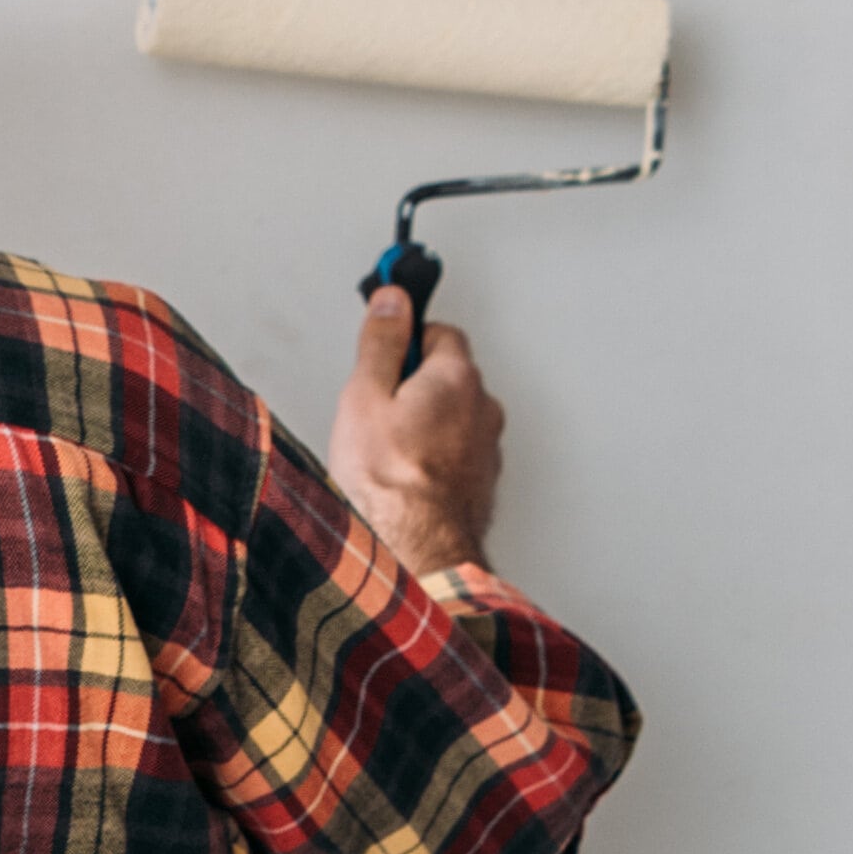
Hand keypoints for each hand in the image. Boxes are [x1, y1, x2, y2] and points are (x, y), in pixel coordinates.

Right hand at [321, 276, 506, 581]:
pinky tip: (403, 477)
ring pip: (455, 420)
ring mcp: (487, 450)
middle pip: (450, 376)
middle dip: (416, 384)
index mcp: (457, 376)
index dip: (407, 338)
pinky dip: (435, 459)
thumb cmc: (389, 482)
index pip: (440, 332)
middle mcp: (483, 408)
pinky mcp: (482, 486)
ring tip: (386, 450)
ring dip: (427, 425)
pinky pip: (457, 456)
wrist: (416, 553)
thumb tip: (392, 300)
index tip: (385, 342)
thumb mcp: (365, 396)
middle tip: (377, 407)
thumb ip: (382, 341)